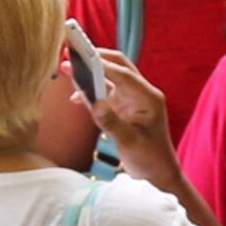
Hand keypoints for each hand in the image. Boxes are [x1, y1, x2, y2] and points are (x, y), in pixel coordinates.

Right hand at [87, 48, 177, 184]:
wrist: (158, 173)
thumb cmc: (150, 159)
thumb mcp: (131, 144)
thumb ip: (113, 123)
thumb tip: (95, 104)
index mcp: (149, 98)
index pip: (124, 74)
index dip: (102, 64)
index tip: (82, 57)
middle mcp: (141, 94)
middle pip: (118, 66)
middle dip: (96, 58)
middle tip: (74, 52)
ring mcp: (132, 99)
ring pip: (109, 77)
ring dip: (90, 73)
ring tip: (67, 69)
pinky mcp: (123, 107)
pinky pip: (105, 92)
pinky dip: (91, 91)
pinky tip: (75, 97)